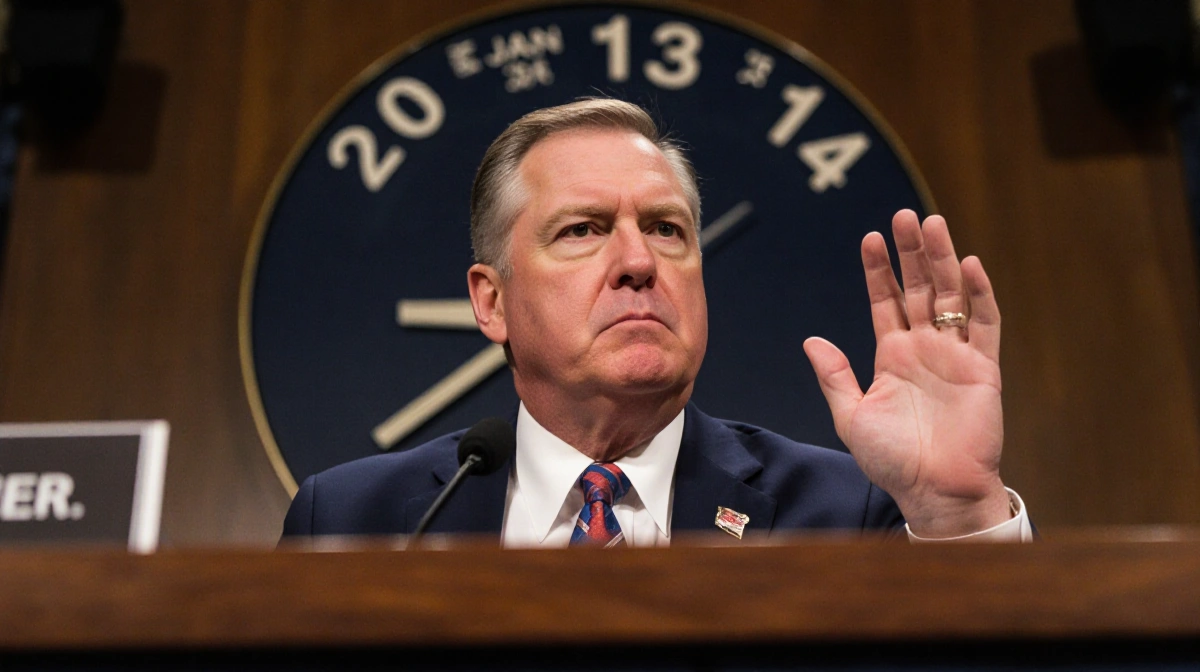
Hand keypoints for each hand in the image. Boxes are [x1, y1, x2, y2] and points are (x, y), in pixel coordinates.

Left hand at [803, 209, 1010, 537]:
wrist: (934, 492)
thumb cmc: (892, 461)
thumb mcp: (852, 416)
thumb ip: (835, 376)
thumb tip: (810, 340)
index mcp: (893, 356)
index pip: (885, 302)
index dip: (879, 270)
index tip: (870, 238)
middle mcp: (924, 349)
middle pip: (918, 288)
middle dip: (911, 252)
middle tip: (904, 215)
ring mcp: (955, 355)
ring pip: (950, 296)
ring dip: (943, 260)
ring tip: (933, 224)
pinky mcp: (984, 369)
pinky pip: (985, 325)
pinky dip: (980, 295)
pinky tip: (970, 265)